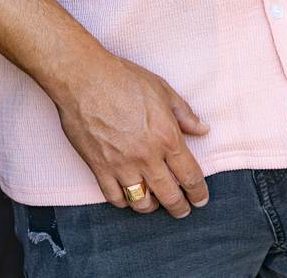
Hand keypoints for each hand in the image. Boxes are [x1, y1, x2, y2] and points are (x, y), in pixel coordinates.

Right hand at [52, 51, 210, 217]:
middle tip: (183, 209)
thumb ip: (184, 113)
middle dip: (180, 207)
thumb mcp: (162, 89)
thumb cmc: (123, 78)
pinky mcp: (99, 167)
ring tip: (156, 201)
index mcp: (166, 136)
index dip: (199, 192)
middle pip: (170, 196)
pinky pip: (115, 198)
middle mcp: (146, 156)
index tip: (200, 198)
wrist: (84, 77)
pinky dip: (125, 201)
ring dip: (152, 206)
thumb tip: (202, 129)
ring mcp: (122, 164)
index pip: (190, 176)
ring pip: (142, 202)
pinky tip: (129, 195)